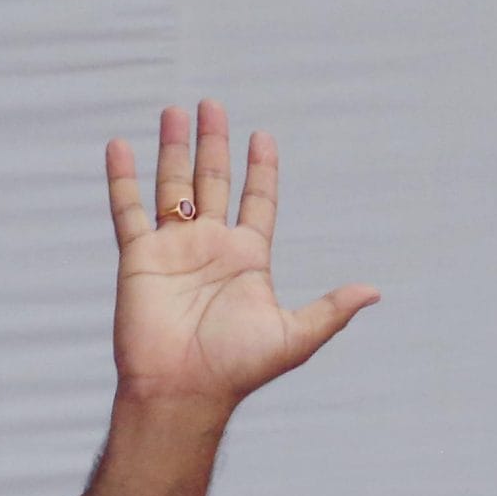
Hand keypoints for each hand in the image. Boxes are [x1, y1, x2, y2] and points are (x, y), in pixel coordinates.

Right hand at [103, 101, 377, 414]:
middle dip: (214, 145)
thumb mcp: (295, 336)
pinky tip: (121, 145)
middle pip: (213, 183)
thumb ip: (331, 309)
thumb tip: (375, 292)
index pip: (258, 202)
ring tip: (175, 111)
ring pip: (173, 186)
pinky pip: (129, 209)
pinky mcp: (139, 257)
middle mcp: (211, 247)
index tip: (263, 136)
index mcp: (249, 260)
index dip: (261, 170)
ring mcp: (174, 249)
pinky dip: (123, 178)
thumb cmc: (239, 368)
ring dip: (174, 149)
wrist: (184, 390)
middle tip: (212, 105)